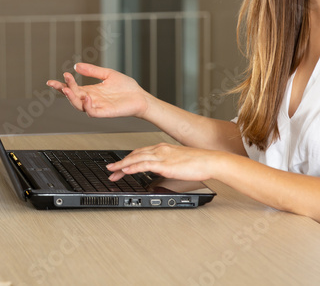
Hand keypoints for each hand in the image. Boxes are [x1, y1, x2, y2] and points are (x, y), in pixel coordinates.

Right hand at [46, 63, 149, 118]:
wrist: (140, 97)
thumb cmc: (126, 88)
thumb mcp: (107, 74)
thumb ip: (92, 70)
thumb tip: (76, 66)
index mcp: (90, 91)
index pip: (72, 89)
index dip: (61, 86)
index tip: (50, 81)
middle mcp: (91, 99)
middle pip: (72, 97)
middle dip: (64, 90)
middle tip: (62, 82)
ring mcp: (97, 107)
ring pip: (79, 105)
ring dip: (72, 98)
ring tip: (67, 89)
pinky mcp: (105, 113)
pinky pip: (92, 112)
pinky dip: (87, 106)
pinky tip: (87, 97)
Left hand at [106, 143, 221, 182]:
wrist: (210, 161)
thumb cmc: (199, 162)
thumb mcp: (178, 162)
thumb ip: (166, 164)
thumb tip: (159, 171)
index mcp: (162, 148)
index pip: (140, 152)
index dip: (127, 158)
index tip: (119, 164)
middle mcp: (159, 150)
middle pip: (134, 155)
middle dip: (120, 163)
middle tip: (110, 169)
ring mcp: (161, 156)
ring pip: (135, 159)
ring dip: (121, 166)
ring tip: (112, 172)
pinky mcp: (164, 164)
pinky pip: (143, 165)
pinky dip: (132, 167)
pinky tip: (124, 171)